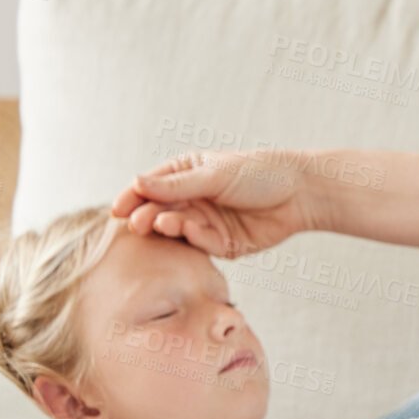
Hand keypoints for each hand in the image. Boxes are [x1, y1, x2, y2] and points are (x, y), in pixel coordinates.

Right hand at [110, 149, 322, 256]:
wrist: (301, 194)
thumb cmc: (260, 173)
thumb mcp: (216, 175)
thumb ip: (177, 184)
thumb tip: (136, 182)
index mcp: (186, 174)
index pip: (150, 187)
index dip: (133, 197)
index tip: (117, 209)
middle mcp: (192, 199)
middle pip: (159, 211)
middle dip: (147, 216)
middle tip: (137, 223)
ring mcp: (205, 222)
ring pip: (177, 230)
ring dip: (169, 227)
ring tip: (165, 222)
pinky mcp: (221, 244)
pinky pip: (200, 245)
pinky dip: (195, 238)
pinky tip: (191, 229)